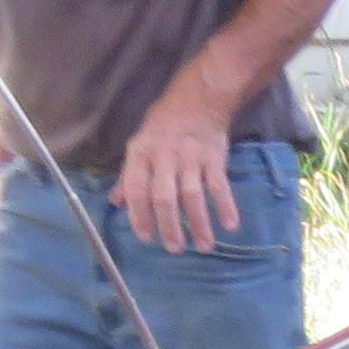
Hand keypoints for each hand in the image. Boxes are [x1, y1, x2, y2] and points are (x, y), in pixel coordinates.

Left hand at [117, 94, 237, 252]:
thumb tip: (117, 202)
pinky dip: (226, 206)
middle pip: (165, 198)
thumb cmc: (164, 126)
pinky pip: (220, 186)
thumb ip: (130, 176)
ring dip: (199, 224)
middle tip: (175, 248)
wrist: (198, 100)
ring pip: (193, 196)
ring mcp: (191, 157)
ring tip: (204, 246)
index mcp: (142, 153)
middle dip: (170, 227)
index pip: (137, 189)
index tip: (146, 237)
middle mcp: (164, 156)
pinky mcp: (214, 158)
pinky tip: (231, 225)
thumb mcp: (140, 146)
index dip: (140, 215)